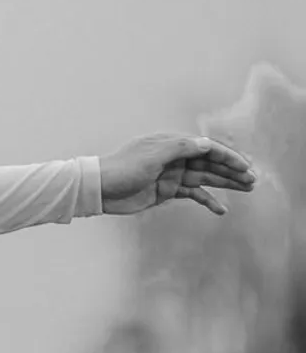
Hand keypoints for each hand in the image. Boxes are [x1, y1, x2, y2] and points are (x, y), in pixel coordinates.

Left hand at [99, 132, 255, 215]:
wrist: (98, 189)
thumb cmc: (123, 168)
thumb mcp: (152, 155)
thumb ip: (180, 148)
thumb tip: (206, 144)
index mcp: (173, 144)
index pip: (207, 148)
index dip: (228, 156)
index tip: (245, 166)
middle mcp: (176, 158)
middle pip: (210, 164)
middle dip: (232, 170)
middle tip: (253, 180)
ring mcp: (172, 175)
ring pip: (205, 179)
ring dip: (226, 184)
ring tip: (247, 189)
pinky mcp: (166, 192)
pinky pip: (192, 195)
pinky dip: (206, 201)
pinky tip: (221, 208)